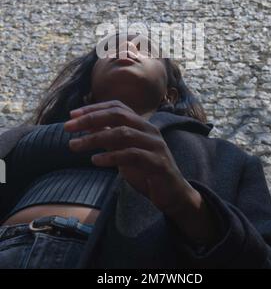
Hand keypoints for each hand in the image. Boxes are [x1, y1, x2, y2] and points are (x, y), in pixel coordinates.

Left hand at [64, 100, 193, 215]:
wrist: (172, 194)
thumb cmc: (146, 171)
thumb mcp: (123, 152)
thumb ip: (109, 138)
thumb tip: (86, 126)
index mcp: (142, 124)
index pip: (117, 107)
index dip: (94, 108)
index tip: (71, 115)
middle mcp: (149, 130)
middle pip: (118, 115)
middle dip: (90, 119)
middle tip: (67, 127)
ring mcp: (155, 145)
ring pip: (122, 133)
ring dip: (95, 138)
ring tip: (74, 146)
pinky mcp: (158, 163)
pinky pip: (132, 155)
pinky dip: (111, 156)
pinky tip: (95, 160)